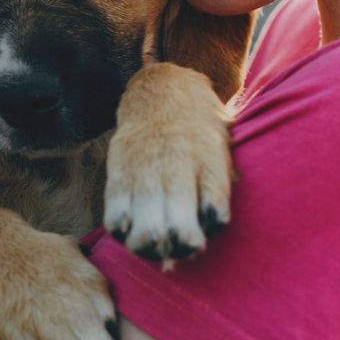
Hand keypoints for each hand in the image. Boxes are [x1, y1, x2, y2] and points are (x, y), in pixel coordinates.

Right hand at [102, 62, 235, 267]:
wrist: (160, 91)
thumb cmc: (200, 128)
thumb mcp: (223, 142)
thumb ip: (222, 179)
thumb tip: (214, 223)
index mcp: (210, 158)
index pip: (215, 206)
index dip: (213, 224)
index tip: (211, 226)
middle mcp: (177, 166)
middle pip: (179, 225)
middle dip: (182, 246)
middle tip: (184, 246)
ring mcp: (145, 171)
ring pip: (146, 229)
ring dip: (153, 249)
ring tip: (158, 247)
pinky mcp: (118, 173)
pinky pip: (116, 218)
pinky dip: (124, 234)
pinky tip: (132, 230)